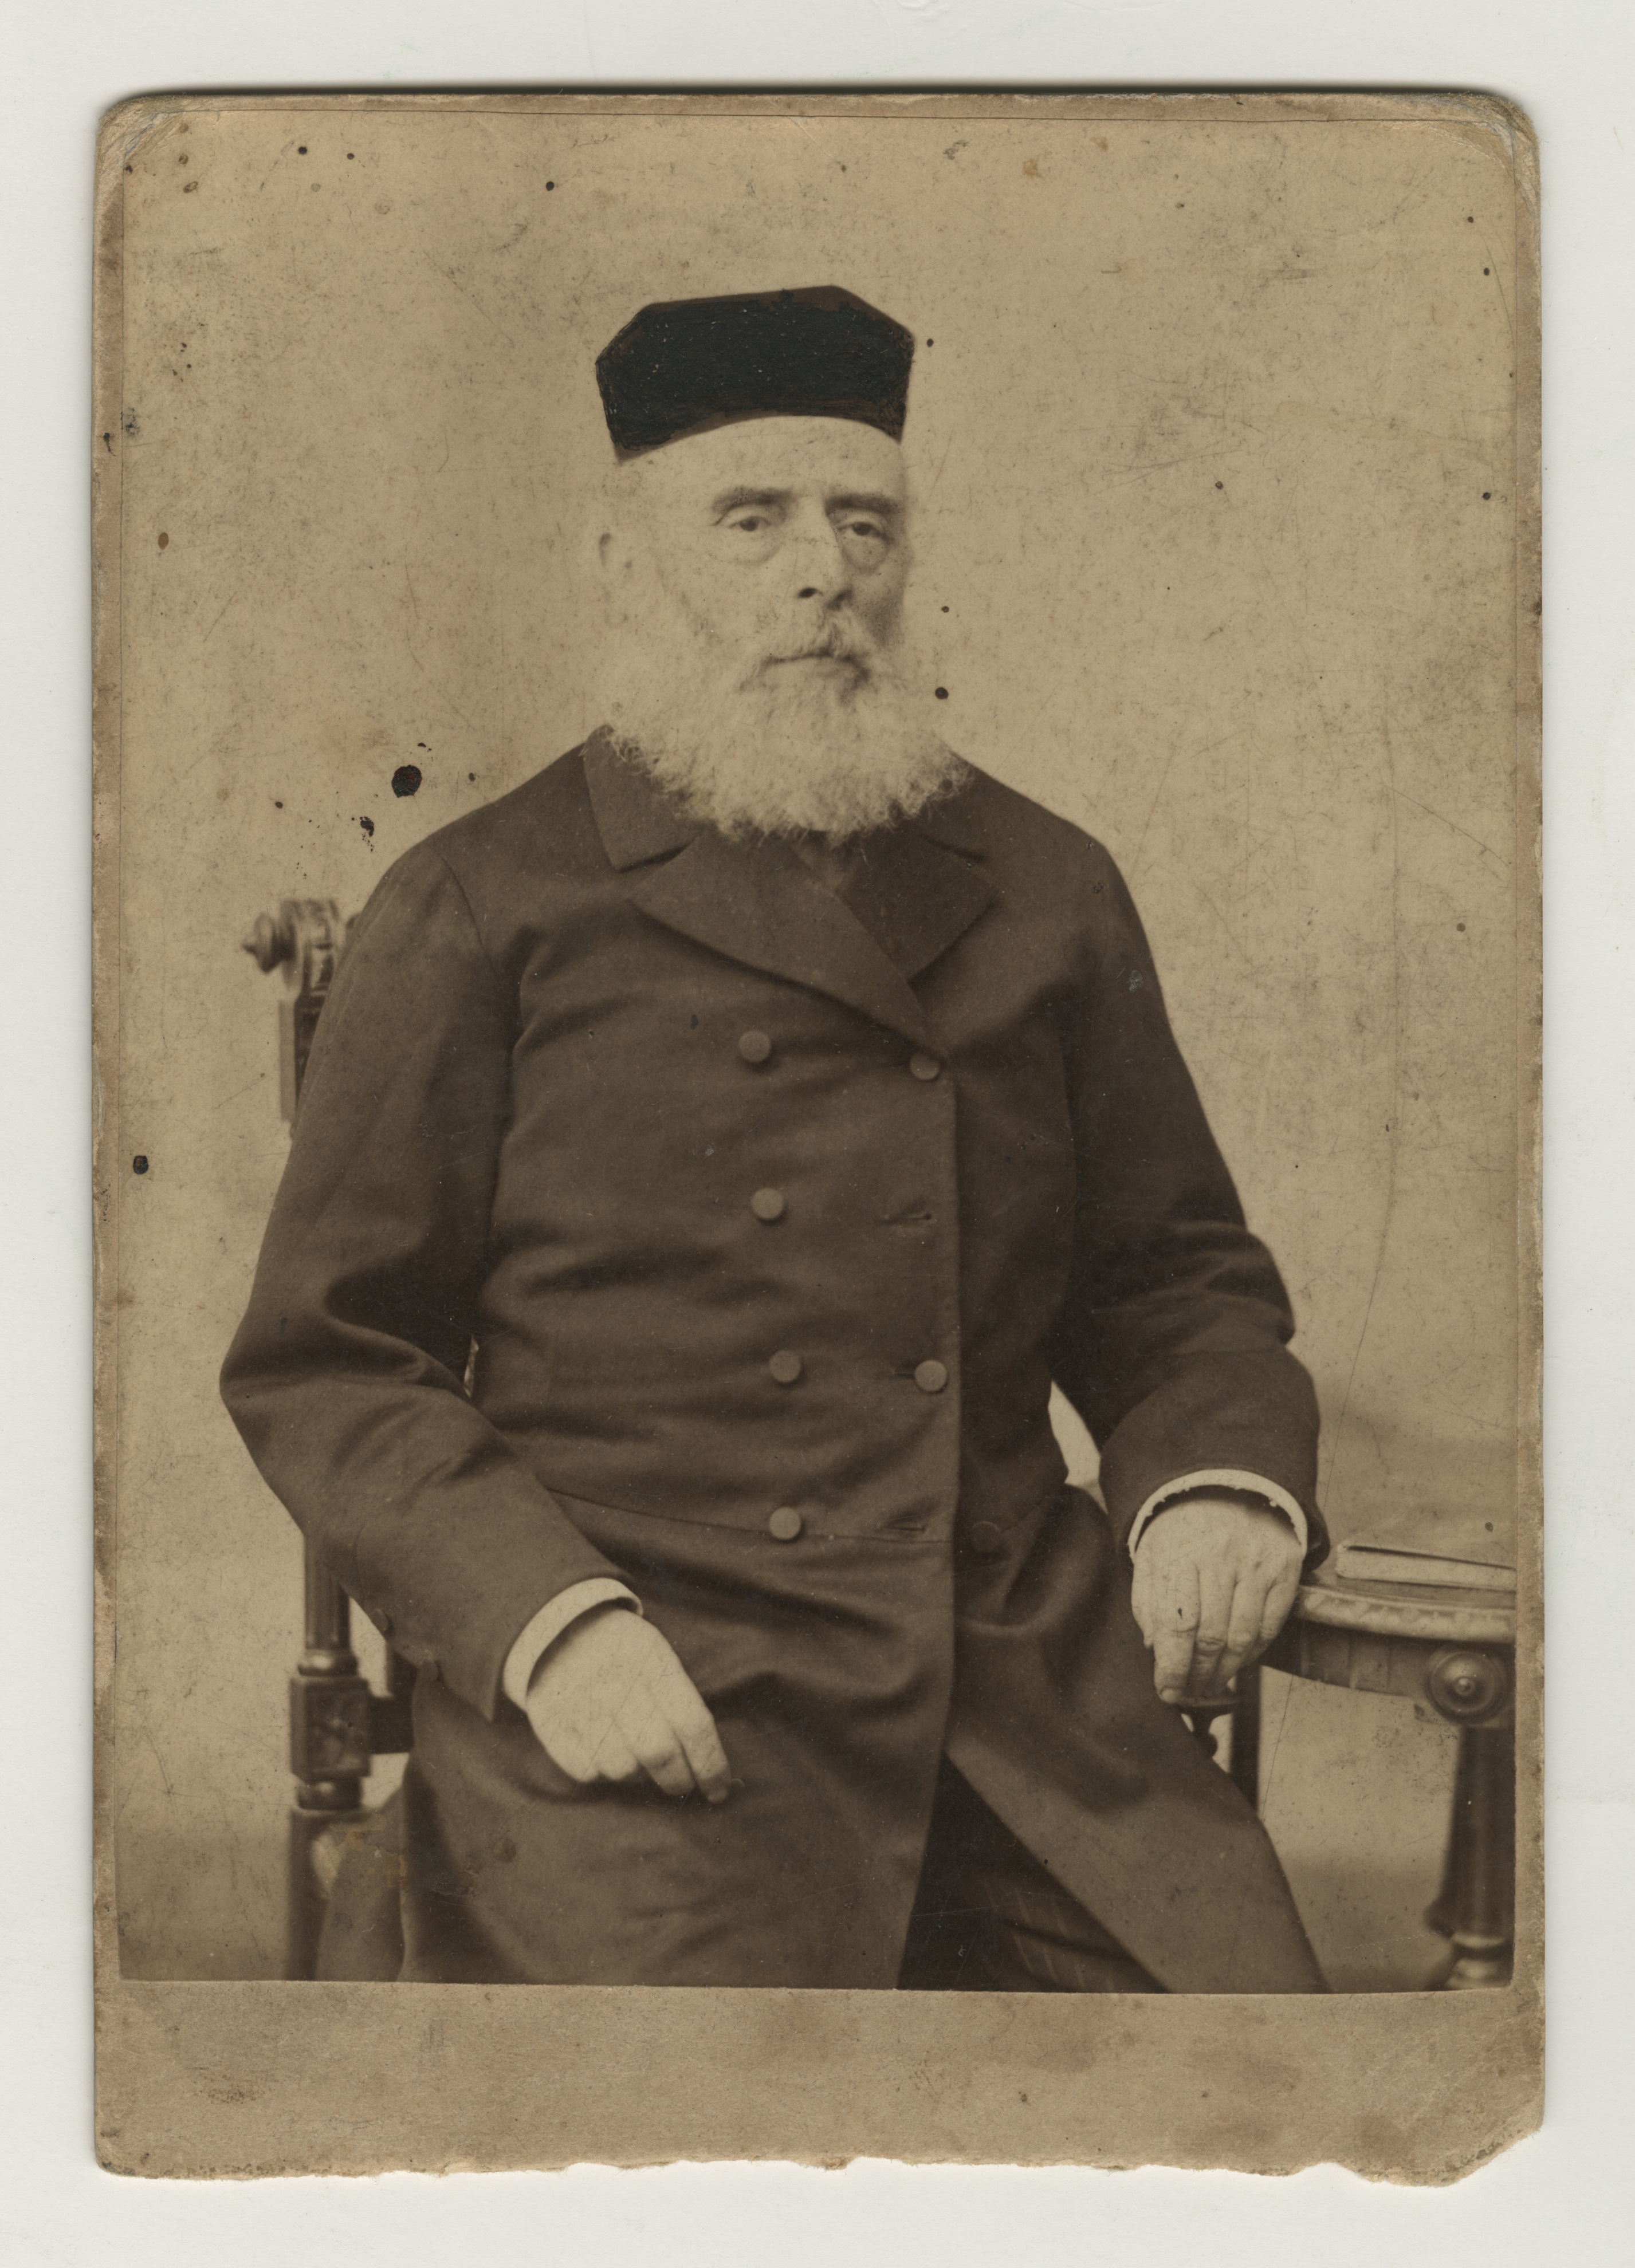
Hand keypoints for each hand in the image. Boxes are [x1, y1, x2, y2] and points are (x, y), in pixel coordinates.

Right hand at [522, 1603, 731, 1802]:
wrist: (557, 1628)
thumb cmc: (624, 1651)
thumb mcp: (659, 1656)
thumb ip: (682, 1703)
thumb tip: (710, 1765)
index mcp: (653, 1663)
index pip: (693, 1724)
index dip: (711, 1765)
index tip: (719, 1791)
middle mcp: (617, 1684)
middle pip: (659, 1753)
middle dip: (678, 1780)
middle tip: (682, 1784)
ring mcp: (581, 1705)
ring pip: (623, 1769)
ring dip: (639, 1776)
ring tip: (639, 1759)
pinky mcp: (551, 1725)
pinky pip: (588, 1771)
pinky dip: (604, 1772)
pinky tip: (608, 1753)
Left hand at [1130, 1495, 1301, 1705]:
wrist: (1228, 1487)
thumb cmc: (1183, 1531)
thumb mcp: (1153, 1556)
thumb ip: (1148, 1601)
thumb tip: (1155, 1649)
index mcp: (1181, 1552)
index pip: (1177, 1624)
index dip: (1172, 1666)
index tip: (1166, 1690)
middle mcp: (1222, 1557)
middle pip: (1210, 1635)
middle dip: (1197, 1674)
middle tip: (1188, 1692)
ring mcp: (1257, 1563)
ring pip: (1243, 1636)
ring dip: (1226, 1670)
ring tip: (1211, 1682)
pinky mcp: (1285, 1568)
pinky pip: (1271, 1625)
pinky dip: (1254, 1652)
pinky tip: (1237, 1660)